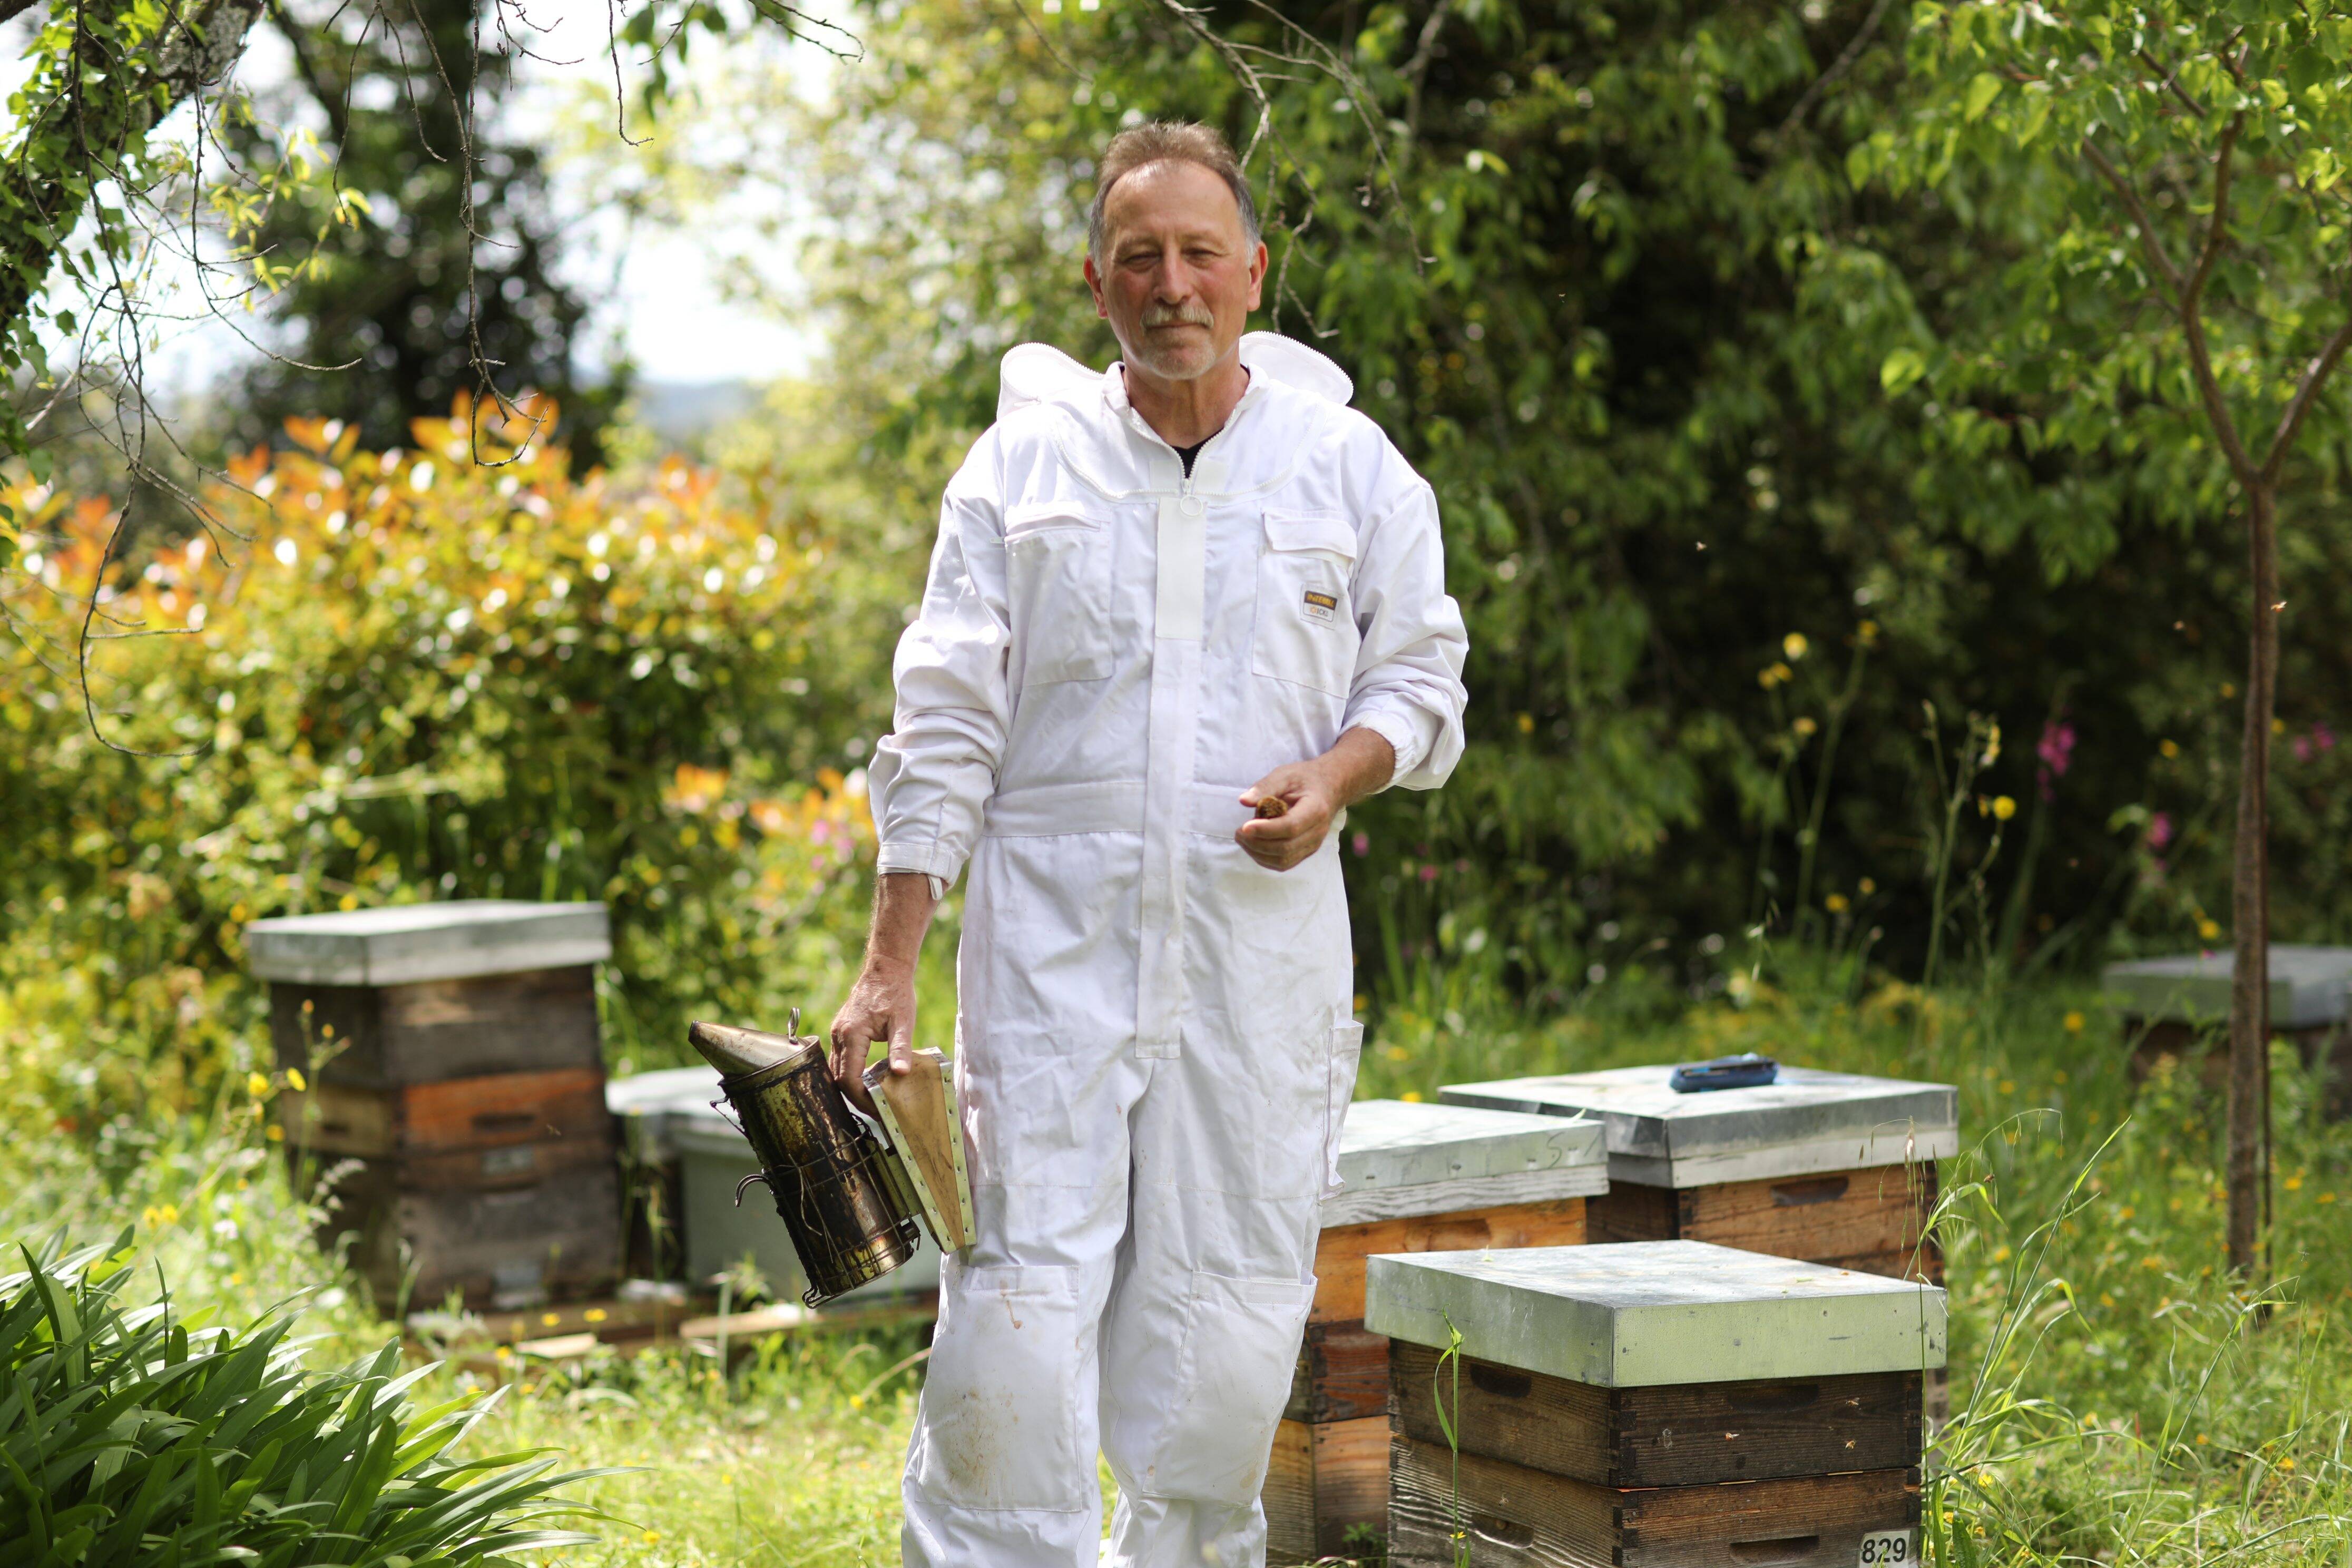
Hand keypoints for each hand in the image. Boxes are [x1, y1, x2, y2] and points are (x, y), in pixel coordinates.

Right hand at [829, 962, 914, 1116]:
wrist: (885, 969)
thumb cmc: (895, 993)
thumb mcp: (904, 1021)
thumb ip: (900, 1047)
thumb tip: (900, 1073)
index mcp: (852, 1035)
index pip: (849, 1078)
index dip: (861, 1098)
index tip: (877, 1108)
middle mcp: (839, 1035)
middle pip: (839, 1078)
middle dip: (856, 1097)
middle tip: (877, 1110)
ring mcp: (837, 1033)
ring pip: (837, 1070)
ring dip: (852, 1086)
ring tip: (873, 1099)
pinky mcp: (840, 1031)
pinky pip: (840, 1059)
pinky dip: (850, 1073)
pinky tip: (867, 1080)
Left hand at [1236, 727, 1397, 871]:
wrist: (1328, 789)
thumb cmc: (1304, 780)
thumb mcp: (1285, 775)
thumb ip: (1265, 787)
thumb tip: (1243, 800)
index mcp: (1315, 809)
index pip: (1290, 827)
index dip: (1265, 830)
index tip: (1244, 827)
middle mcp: (1317, 831)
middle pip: (1285, 848)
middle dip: (1256, 843)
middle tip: (1238, 832)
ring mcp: (1313, 845)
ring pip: (1283, 861)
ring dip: (1258, 853)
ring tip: (1243, 838)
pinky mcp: (1307, 852)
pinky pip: (1284, 864)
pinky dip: (1264, 859)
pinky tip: (1253, 845)